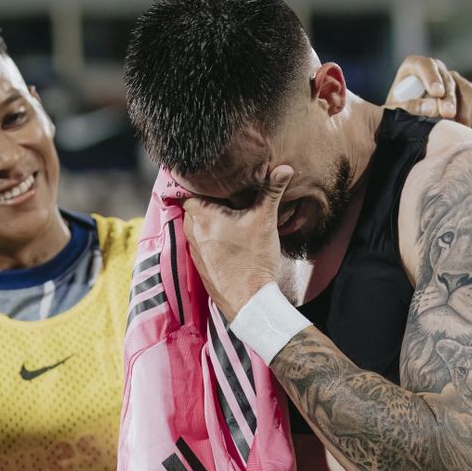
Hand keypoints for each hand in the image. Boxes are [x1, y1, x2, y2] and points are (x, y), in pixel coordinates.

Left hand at [182, 165, 293, 320]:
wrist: (250, 301)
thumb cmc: (255, 260)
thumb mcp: (265, 221)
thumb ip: (271, 191)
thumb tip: (283, 168)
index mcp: (202, 217)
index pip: (188, 188)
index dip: (198, 180)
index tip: (210, 175)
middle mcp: (192, 232)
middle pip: (193, 206)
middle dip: (207, 199)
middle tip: (225, 192)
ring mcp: (194, 250)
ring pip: (196, 225)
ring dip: (209, 219)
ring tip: (228, 213)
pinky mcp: (200, 265)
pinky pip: (200, 242)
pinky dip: (210, 236)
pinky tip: (228, 237)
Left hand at [385, 55, 471, 132]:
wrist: (406, 125)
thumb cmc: (396, 115)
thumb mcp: (394, 111)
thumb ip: (409, 107)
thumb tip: (432, 107)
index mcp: (416, 67)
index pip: (426, 66)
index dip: (432, 77)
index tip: (436, 93)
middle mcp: (438, 71)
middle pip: (450, 80)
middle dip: (450, 99)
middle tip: (448, 115)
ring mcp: (455, 82)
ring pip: (468, 90)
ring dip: (466, 110)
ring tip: (459, 129)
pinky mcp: (467, 97)